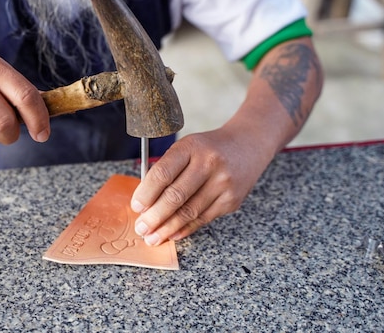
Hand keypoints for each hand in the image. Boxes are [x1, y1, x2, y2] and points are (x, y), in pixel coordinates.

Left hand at [130, 130, 271, 244]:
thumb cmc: (208, 149)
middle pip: (175, 196)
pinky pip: (203, 218)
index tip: (136, 207)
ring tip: (153, 237)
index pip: (163, 173)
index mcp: (191, 147)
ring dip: (167, 228)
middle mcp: (209, 164)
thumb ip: (167, 169)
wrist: (247, 145)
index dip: (146, 193)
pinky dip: (185, 228)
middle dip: (154, 216)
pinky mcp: (232, 200)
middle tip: (141, 228)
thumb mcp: (186, 147)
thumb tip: (145, 202)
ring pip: (189, 212)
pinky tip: (172, 234)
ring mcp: (223, 183)